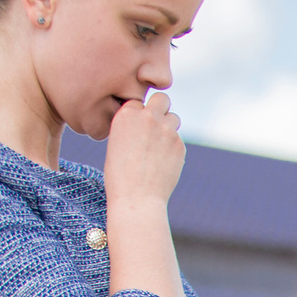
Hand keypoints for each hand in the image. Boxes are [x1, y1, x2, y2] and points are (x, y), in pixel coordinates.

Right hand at [103, 91, 184, 206]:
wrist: (137, 197)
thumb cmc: (120, 173)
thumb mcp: (117, 141)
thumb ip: (133, 126)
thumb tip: (149, 117)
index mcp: (126, 114)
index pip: (138, 102)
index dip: (139, 114)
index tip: (137, 127)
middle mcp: (148, 117)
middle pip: (162, 99)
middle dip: (160, 108)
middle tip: (156, 125)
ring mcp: (166, 130)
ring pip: (174, 118)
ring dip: (169, 127)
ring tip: (159, 146)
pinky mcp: (179, 145)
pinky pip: (178, 139)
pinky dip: (173, 147)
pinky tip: (163, 162)